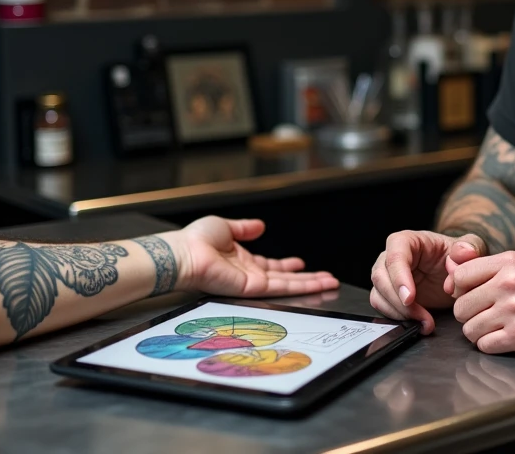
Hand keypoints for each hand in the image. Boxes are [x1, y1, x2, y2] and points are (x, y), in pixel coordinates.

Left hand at [167, 216, 339, 296]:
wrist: (183, 253)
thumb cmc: (195, 240)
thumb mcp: (225, 227)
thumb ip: (244, 228)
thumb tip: (260, 226)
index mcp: (242, 260)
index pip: (270, 266)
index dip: (287, 266)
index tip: (302, 264)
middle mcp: (249, 274)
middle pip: (285, 278)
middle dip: (307, 279)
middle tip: (328, 280)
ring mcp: (252, 282)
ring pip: (288, 285)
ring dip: (311, 284)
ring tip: (331, 284)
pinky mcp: (252, 288)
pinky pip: (281, 287)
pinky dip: (301, 286)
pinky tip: (316, 284)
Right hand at [369, 230, 485, 333]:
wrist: (457, 275)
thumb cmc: (458, 257)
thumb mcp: (471, 247)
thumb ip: (470, 247)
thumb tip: (463, 252)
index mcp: (409, 241)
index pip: (395, 255)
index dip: (399, 277)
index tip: (410, 297)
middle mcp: (392, 256)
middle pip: (381, 276)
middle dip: (397, 300)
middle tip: (419, 316)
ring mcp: (388, 276)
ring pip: (378, 294)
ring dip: (399, 312)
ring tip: (424, 322)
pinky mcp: (389, 294)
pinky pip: (382, 307)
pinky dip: (398, 318)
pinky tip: (418, 324)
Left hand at [450, 251, 514, 354]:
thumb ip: (484, 268)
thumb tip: (448, 274)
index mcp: (509, 263)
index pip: (460, 276)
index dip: (460, 290)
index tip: (472, 296)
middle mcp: (510, 284)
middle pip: (461, 307)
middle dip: (470, 315)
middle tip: (488, 314)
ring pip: (469, 329)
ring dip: (480, 332)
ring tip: (498, 327)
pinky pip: (485, 345)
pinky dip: (492, 345)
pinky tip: (506, 337)